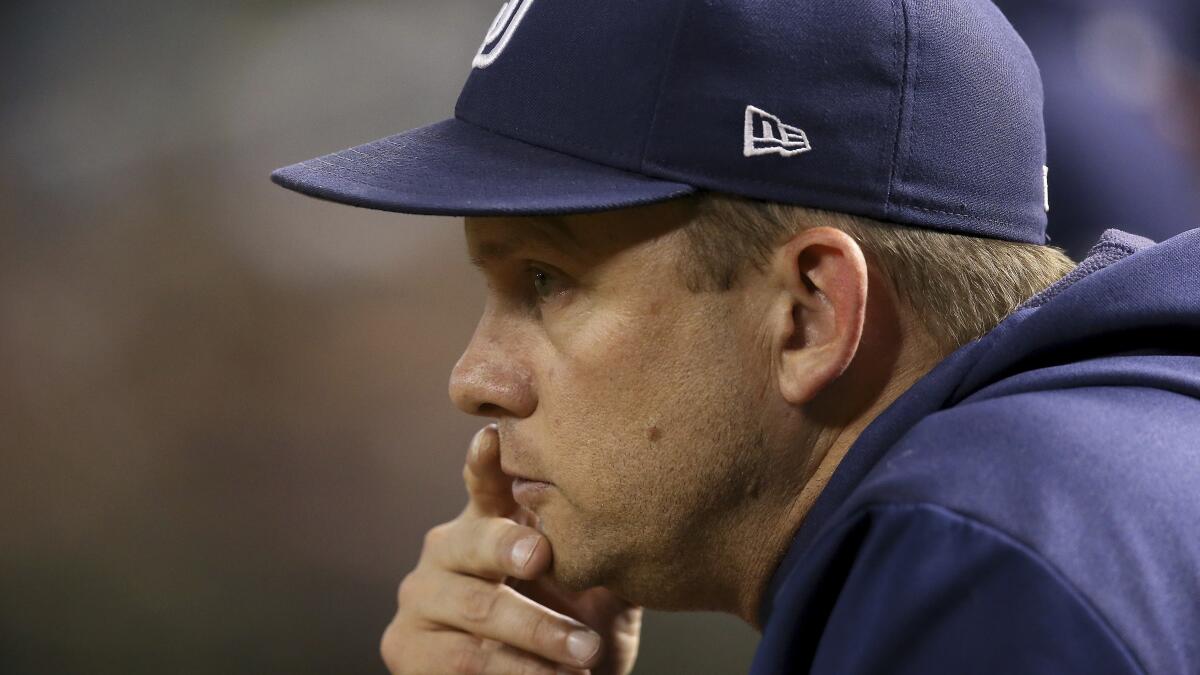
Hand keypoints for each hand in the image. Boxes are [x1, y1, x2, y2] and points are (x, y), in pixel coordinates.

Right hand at [381, 425, 642, 674]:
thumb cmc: (573, 629)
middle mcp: (447, 549)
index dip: (486, 461)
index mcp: (490, 522)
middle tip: (542, 555)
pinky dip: (516, 671)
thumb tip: (630, 517)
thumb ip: (599, 552)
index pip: (485, 482)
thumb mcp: (594, 588)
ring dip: (537, 632)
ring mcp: (420, 596)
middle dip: (509, 547)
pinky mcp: (406, 646)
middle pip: (475, 540)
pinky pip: (464, 659)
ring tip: (586, 651)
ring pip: (478, 607)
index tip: (493, 437)